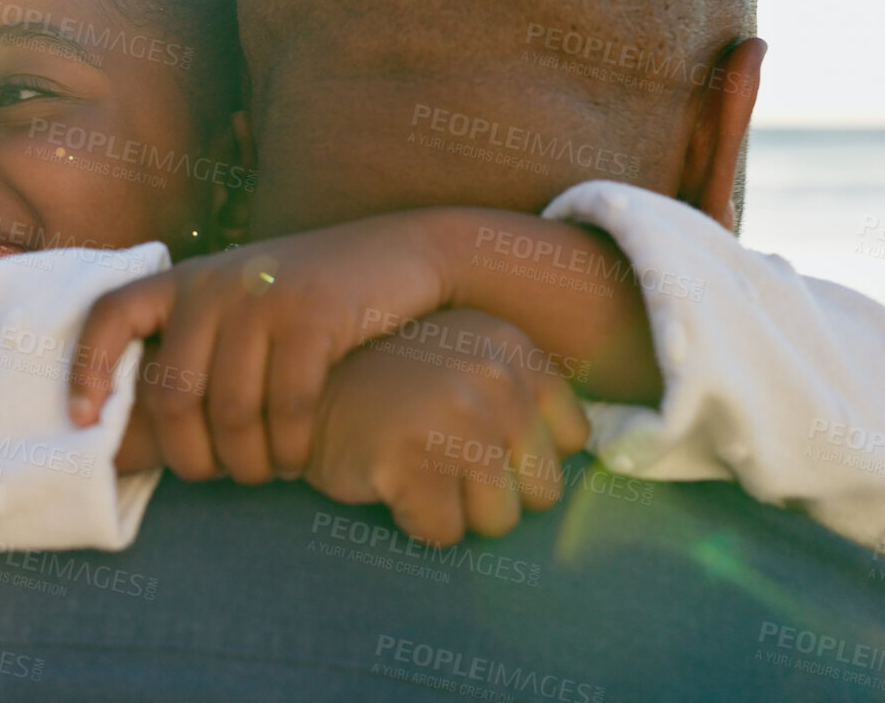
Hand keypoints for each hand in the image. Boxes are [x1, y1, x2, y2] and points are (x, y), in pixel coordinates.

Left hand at [69, 213, 449, 484]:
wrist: (401, 255)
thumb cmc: (311, 301)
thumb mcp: (241, 302)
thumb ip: (197, 344)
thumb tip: (146, 426)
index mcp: (185, 279)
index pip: (110, 316)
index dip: (88, 371)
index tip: (86, 422)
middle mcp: (214, 283)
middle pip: (172, 393)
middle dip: (189, 454)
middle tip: (214, 476)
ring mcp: (263, 296)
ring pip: (230, 410)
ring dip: (245, 461)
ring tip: (262, 472)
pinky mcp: (314, 315)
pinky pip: (287, 406)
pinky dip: (289, 446)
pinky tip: (296, 458)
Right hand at [305, 310, 590, 542]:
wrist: (294, 385)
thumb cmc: (386, 388)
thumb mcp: (463, 363)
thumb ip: (521, 395)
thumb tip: (590, 459)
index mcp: (513, 350)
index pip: (568, 445)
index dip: (519, 458)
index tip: (469, 436)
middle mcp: (493, 376)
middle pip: (540, 493)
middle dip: (490, 492)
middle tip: (435, 457)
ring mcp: (453, 416)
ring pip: (497, 520)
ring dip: (453, 510)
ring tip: (413, 466)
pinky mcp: (412, 458)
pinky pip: (443, 534)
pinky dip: (414, 522)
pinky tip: (386, 479)